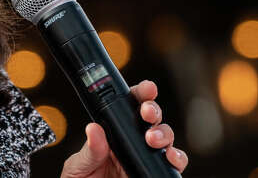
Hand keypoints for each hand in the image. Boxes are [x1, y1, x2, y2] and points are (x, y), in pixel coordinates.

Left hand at [60, 80, 187, 177]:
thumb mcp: (79, 164)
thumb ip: (90, 150)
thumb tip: (93, 128)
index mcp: (113, 132)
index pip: (130, 106)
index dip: (141, 93)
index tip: (146, 88)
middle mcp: (133, 141)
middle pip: (152, 118)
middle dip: (153, 110)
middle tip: (146, 112)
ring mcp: (145, 157)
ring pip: (166, 137)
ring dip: (164, 133)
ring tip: (153, 139)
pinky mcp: (154, 173)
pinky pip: (172, 164)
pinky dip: (177, 158)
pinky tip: (171, 156)